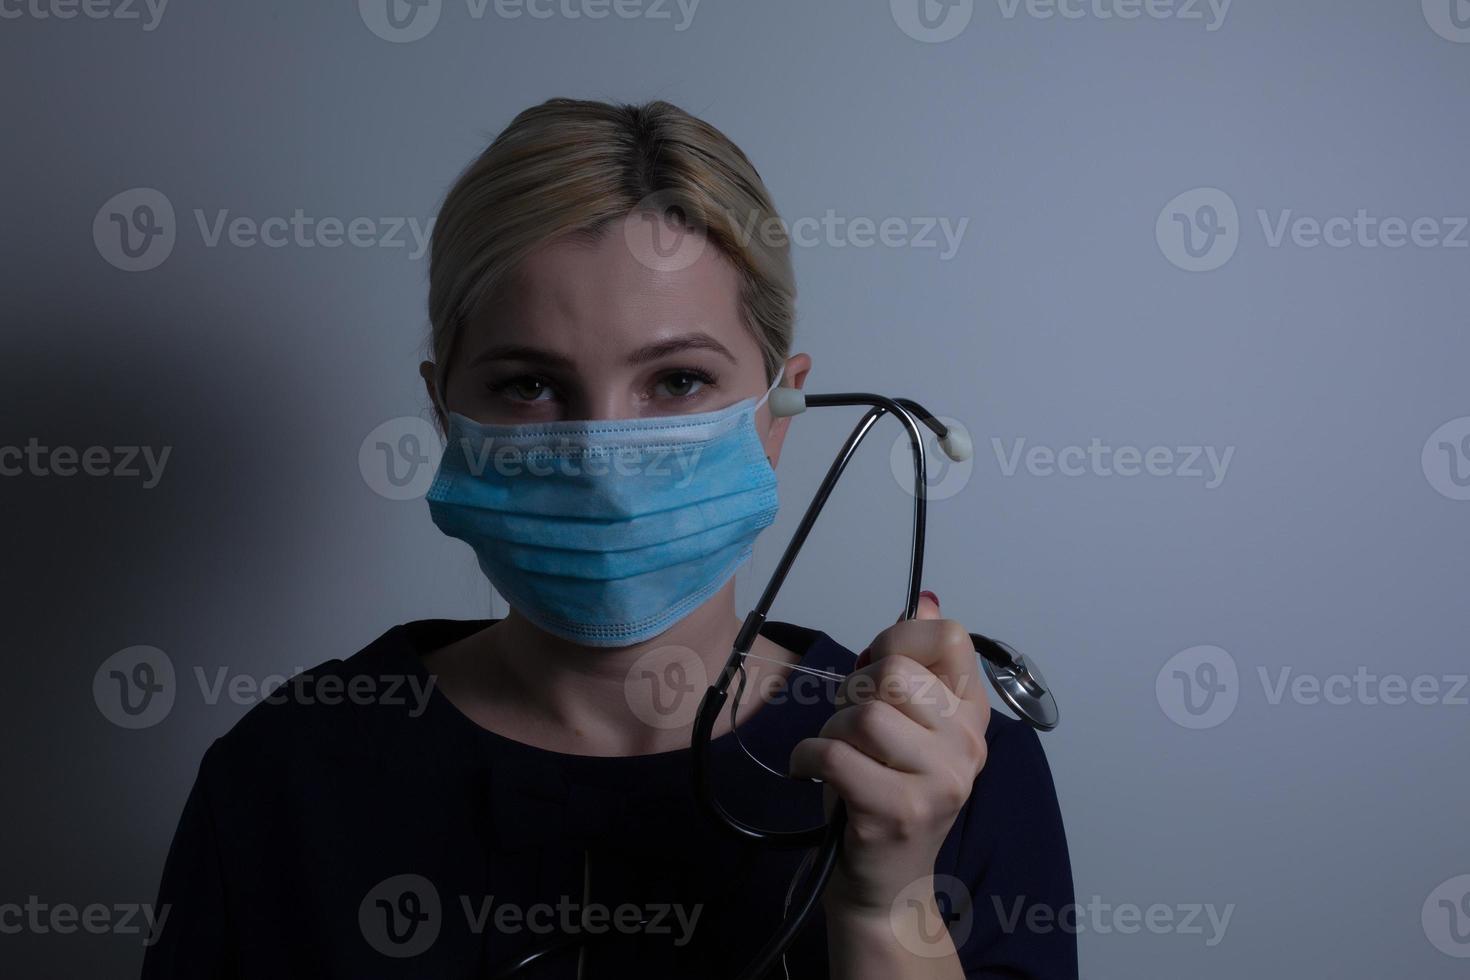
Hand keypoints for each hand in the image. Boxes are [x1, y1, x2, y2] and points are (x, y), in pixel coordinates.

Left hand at [789, 592, 990, 916]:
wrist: (888, 888)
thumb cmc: (887, 798)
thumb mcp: (907, 729)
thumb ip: (916, 666)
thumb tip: (926, 599)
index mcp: (972, 716)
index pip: (949, 638)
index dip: (897, 640)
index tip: (875, 670)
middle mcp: (967, 746)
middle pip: (896, 674)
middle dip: (854, 692)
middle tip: (849, 724)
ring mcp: (939, 782)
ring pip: (864, 714)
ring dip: (831, 730)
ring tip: (835, 754)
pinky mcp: (899, 812)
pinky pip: (834, 754)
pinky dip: (807, 758)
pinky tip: (811, 772)